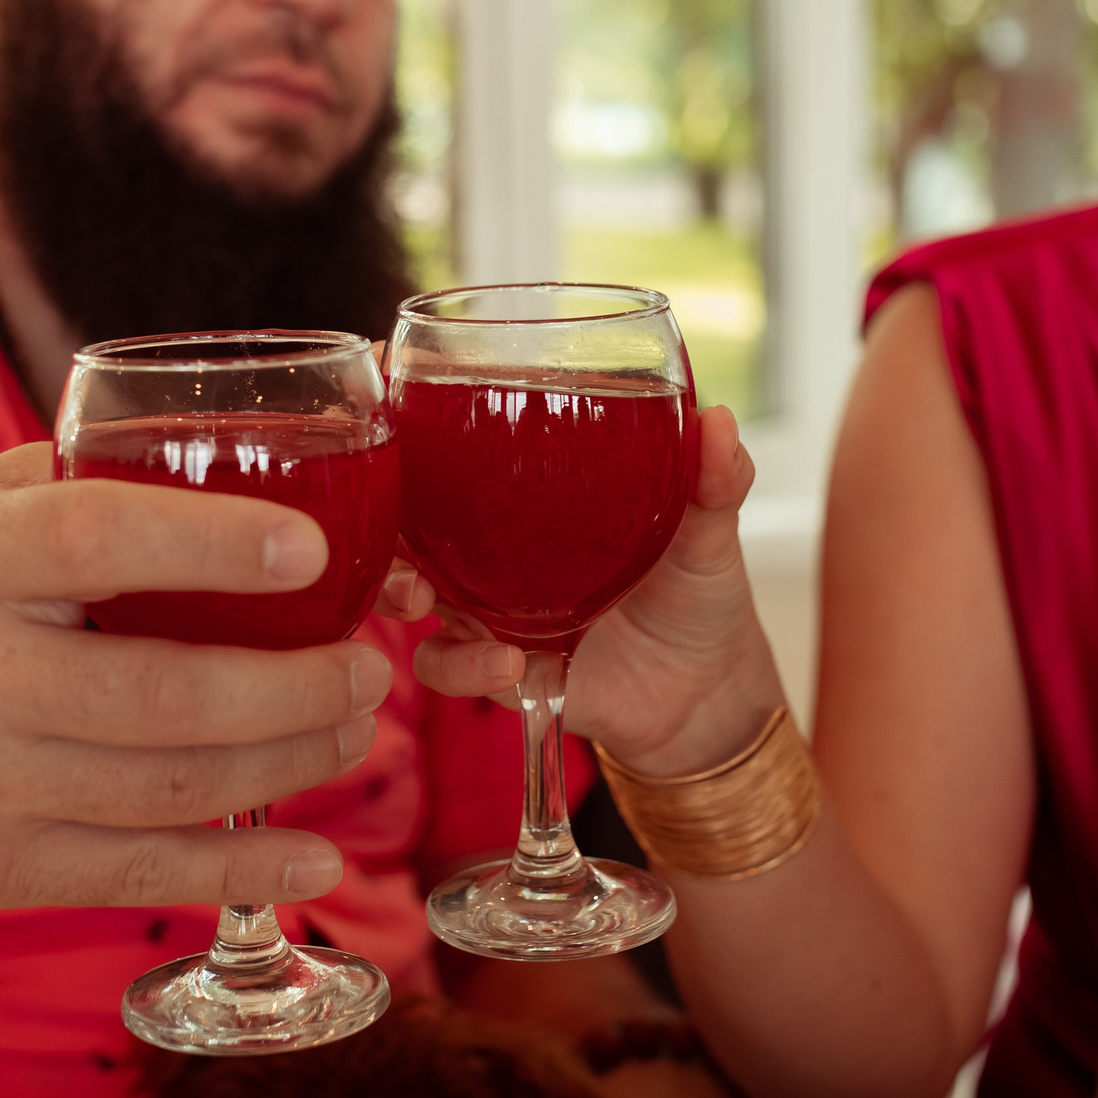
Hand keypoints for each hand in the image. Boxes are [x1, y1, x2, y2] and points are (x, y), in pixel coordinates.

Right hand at [0, 443, 388, 907]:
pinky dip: (240, 874)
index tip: (311, 546)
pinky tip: (317, 860)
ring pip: (170, 789)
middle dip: (294, 688)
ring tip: (350, 730)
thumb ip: (89, 481)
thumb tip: (249, 459)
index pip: (97, 540)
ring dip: (289, 765)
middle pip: (163, 692)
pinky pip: (139, 877)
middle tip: (363, 668)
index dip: (212, 545)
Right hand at [398, 406, 786, 775]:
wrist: (706, 695)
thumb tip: (717, 420)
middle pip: (407, 516)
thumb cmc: (697, 595)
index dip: (408, 429)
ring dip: (399, 590)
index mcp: (534, 496)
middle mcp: (496, 546)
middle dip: (380, 512)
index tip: (389, 403)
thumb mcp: (708, 531)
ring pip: (408, 589)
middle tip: (394, 519)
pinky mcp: (497, 665)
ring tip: (423, 599)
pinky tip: (507, 663)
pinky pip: (449, 666)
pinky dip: (464, 666)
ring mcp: (489, 607)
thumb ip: (714, 479)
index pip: (454, 451)